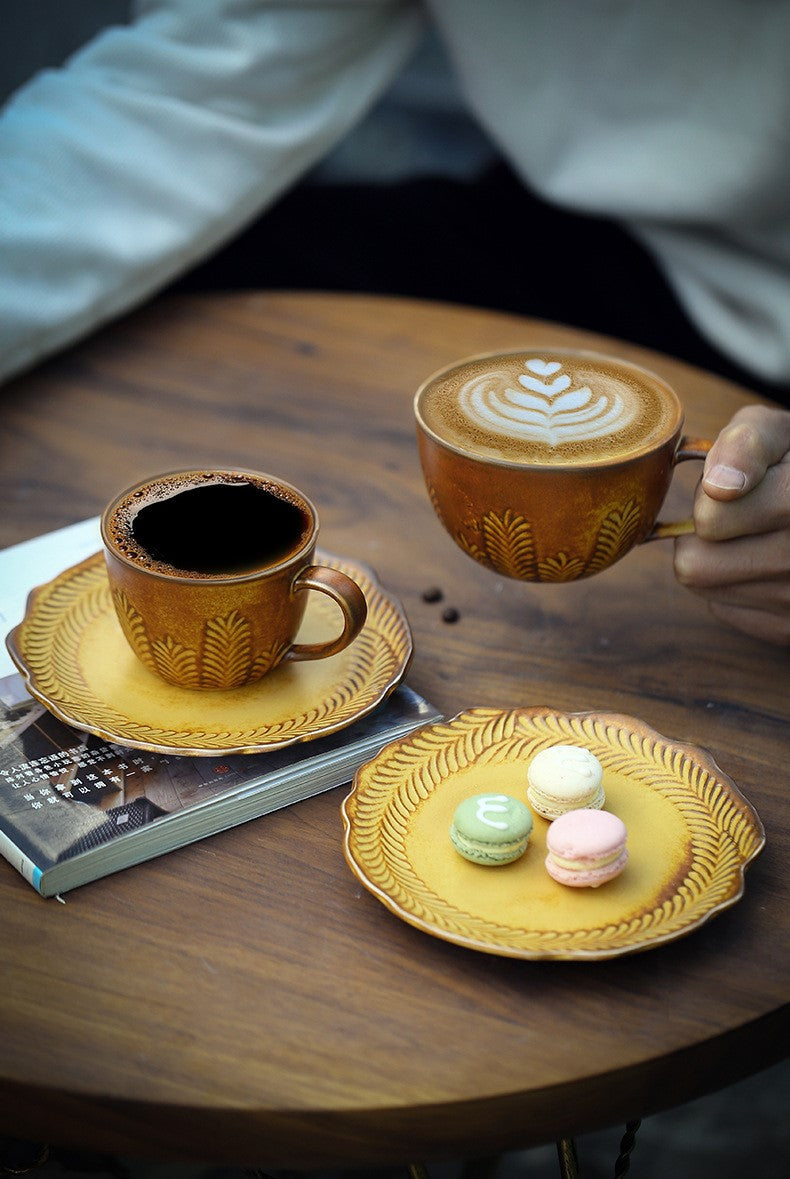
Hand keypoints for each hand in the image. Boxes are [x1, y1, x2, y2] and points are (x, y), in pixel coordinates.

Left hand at [673, 404, 789, 643]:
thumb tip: (720, 485)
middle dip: (705, 532)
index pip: (709, 520)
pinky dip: (733, 586)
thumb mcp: (775, 432)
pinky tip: (762, 562)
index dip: (711, 493)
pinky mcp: (788, 629)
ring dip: (715, 559)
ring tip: (753, 534)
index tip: (738, 483)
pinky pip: (725, 609)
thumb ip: (745, 444)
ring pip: (706, 589)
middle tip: (739, 512)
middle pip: (695, 564)